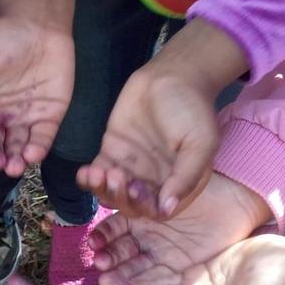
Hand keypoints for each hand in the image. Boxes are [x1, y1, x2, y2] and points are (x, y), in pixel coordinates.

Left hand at [77, 18, 247, 217]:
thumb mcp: (200, 143)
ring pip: (112, 191)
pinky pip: (98, 173)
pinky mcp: (112, 153)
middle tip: (116, 176)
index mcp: (177, 185)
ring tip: (96, 174)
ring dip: (102, 189)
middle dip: (120, 197)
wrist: (171, 76)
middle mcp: (153, 182)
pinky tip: (85, 173)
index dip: (144, 205)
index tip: (136, 188)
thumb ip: (185, 176)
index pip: (157, 209)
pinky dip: (89, 178)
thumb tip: (167, 209)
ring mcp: (131, 169)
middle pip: (131, 204)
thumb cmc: (192, 108)